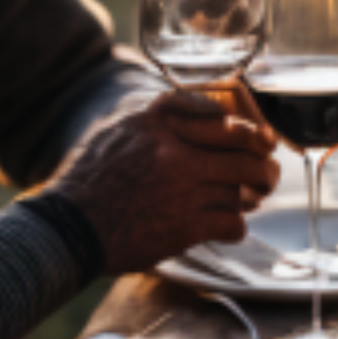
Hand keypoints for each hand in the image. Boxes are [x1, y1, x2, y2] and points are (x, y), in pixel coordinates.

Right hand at [51, 84, 280, 272]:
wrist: (68, 228)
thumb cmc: (90, 180)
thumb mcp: (118, 130)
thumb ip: (159, 116)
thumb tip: (201, 109)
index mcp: (157, 123)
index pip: (219, 115)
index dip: (248, 127)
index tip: (261, 136)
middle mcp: (174, 151)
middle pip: (242, 148)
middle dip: (264, 160)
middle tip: (270, 169)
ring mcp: (183, 189)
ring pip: (241, 186)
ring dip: (254, 194)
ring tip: (257, 196)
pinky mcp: (186, 226)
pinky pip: (232, 222)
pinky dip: (236, 225)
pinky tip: (229, 225)